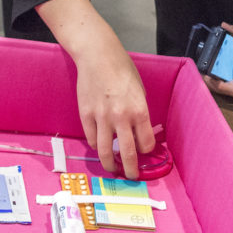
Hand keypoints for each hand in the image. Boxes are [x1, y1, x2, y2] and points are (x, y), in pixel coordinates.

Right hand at [36, 0, 155, 178]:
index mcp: (139, 110)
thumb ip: (141, 112)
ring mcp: (102, 117)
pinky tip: (100, 147)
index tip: (144, 152)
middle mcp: (121, 116)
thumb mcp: (140, 90)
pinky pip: (91, 139)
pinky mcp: (86, 115)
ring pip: (105, 151)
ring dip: (110, 165)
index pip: (146, 143)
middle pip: (127, 153)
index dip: (146, 151)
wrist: (98, 55)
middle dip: (131, 169)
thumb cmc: (122, 69)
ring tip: (113, 170)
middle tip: (132, 177)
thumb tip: (142, 131)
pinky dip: (96, 146)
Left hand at [206, 23, 232, 96]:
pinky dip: (231, 86)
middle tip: (205, 76)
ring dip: (222, 87)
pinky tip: (225, 77)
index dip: (217, 86)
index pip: (231, 89)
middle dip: (214, 86)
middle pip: (228, 93)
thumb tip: (224, 24)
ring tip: (212, 76)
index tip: (208, 77)